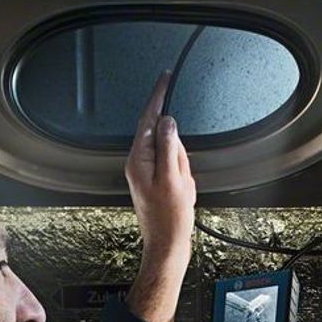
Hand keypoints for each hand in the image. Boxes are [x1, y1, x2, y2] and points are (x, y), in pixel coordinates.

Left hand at [125, 72, 196, 262]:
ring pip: (173, 153)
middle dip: (179, 153)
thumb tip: (167, 121)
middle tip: (182, 177)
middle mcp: (139, 162)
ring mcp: (147, 172)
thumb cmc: (169, 217)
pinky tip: (181, 193)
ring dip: (182, 168)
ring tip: (181, 190)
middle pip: (165, 137)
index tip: (165, 77)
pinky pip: (174, 168)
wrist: (167, 243)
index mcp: (139, 159)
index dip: (158, 96)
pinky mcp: (155, 180)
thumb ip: (170, 147)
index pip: (149, 118)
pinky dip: (183, 177)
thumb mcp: (174, 178)